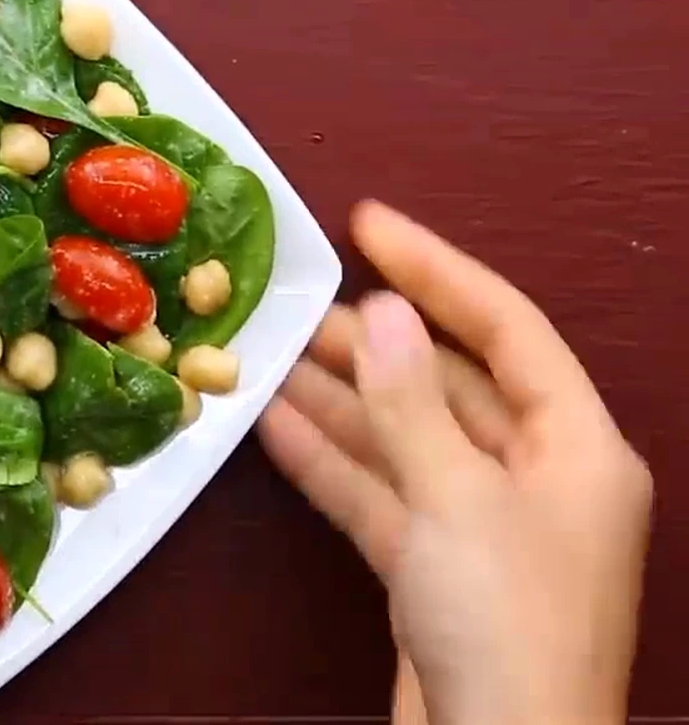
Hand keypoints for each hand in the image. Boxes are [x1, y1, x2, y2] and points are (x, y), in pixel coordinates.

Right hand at [259, 201, 651, 724]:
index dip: (437, 269)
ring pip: (404, 440)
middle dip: (375, 343)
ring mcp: (483, 527)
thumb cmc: (507, 623)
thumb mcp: (458, 500)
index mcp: (578, 447)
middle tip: (296, 304)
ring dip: (340, 401)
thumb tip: (384, 313)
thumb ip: (411, 404)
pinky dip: (330, 463)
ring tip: (268, 356)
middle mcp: (536, 478)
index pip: (507, 329)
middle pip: (449, 384)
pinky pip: (380, 495)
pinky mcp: (434, 573)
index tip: (366, 225)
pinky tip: (272, 426)